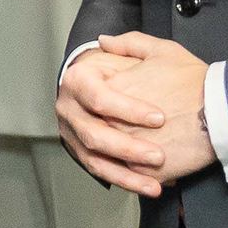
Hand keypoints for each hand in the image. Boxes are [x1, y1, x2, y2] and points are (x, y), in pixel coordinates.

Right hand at [56, 32, 214, 194]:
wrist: (107, 85)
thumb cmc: (125, 68)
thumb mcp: (137, 52)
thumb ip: (131, 44)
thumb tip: (107, 41)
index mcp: (77, 80)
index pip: (100, 98)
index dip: (129, 110)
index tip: (159, 118)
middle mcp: (68, 108)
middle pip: (95, 134)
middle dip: (128, 148)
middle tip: (158, 156)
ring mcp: (71, 132)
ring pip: (95, 159)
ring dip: (127, 173)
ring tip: (155, 182)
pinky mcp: (80, 151)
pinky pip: (100, 171)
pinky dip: (124, 180)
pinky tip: (148, 186)